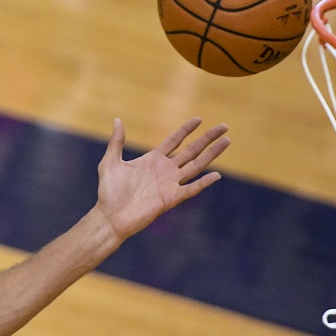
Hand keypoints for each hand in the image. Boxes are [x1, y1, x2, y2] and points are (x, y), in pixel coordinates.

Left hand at [93, 117, 229, 239]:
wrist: (110, 216)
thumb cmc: (109, 192)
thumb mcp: (110, 162)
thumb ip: (116, 142)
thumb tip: (117, 120)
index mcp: (153, 159)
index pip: (174, 140)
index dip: (187, 130)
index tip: (199, 119)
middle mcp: (165, 170)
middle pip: (192, 150)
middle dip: (208, 138)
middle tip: (224, 127)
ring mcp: (170, 184)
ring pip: (196, 165)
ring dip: (212, 154)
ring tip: (227, 142)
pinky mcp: (170, 199)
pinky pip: (191, 189)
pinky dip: (203, 183)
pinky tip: (216, 175)